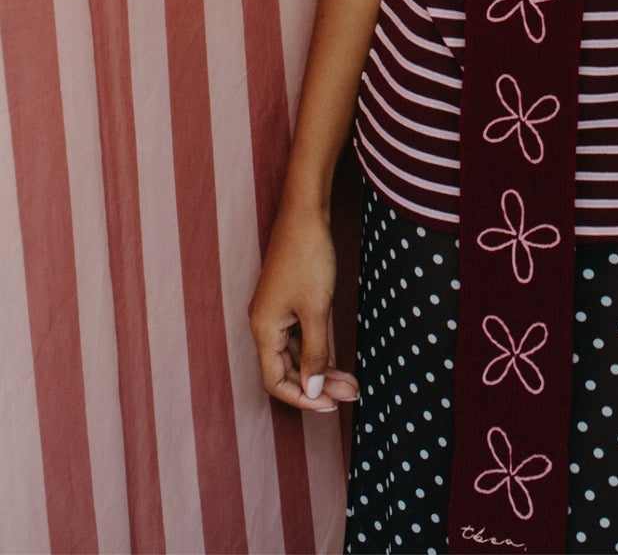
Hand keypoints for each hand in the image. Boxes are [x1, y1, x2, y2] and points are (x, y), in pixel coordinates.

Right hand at [248, 202, 358, 412]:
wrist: (306, 213)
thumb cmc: (308, 258)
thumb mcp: (316, 309)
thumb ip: (315, 352)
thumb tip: (313, 390)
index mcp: (264, 329)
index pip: (276, 381)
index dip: (302, 398)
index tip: (331, 406)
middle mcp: (266, 324)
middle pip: (288, 369)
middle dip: (318, 385)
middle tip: (351, 394)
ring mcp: (277, 311)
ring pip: (297, 353)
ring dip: (322, 369)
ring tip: (352, 382)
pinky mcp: (289, 300)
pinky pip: (301, 335)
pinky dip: (319, 349)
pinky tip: (338, 360)